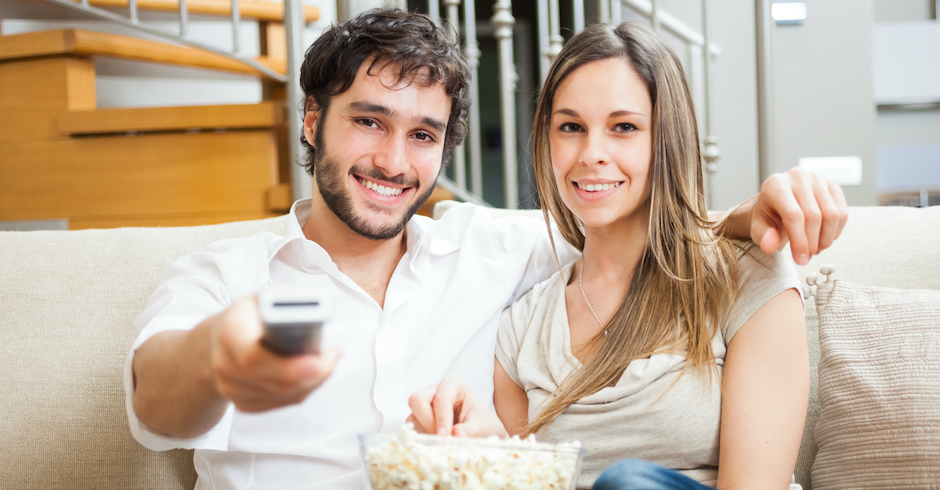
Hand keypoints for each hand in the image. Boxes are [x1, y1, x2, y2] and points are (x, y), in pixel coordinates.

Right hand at [210, 296, 341, 411]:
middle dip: (315, 374)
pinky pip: (281, 404)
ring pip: (285, 396)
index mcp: (230, 333)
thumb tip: (316, 310)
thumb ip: (287, 302)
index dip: (290, 366)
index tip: (319, 359)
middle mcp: (225, 364)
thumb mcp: (265, 297)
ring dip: (313, 382)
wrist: (218, 339)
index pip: (255, 359)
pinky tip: (311, 375)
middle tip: (333, 357)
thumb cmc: (250, 316)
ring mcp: (231, 388)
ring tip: (326, 361)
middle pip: (278, 383)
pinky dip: (303, 391)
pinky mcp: (241, 403)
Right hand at [407, 377, 507, 437]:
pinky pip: (411, 430)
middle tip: (443, 438)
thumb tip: (456, 434)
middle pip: (416, 400)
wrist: (481, 434)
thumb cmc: (483, 424)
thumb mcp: (482, 427)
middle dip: (428, 422)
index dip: (442, 418)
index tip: (446, 436)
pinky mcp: (418, 421)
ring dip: (425, 433)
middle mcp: (434, 392)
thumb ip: (470, 430)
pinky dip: (422, 439)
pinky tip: (437, 445)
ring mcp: (423, 407)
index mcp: (451, 386)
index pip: (440, 398)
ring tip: (444, 443)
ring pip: (411, 418)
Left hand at [751, 168, 847, 264]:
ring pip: (832, 215)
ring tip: (814, 249)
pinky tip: (823, 238)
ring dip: (825, 239)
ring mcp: (817, 179)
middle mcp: (798, 177)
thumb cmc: (768, 216)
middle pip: (814, 216)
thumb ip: (762, 237)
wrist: (779, 202)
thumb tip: (769, 246)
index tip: (801, 260)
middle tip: (807, 258)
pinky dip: (835, 231)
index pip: (793, 214)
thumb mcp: (758, 228)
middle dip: (812, 243)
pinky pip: (843, 212)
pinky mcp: (832, 185)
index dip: (800, 240)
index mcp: (776, 185)